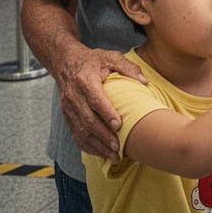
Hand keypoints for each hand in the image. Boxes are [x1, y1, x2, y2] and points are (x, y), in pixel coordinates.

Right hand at [56, 46, 147, 161]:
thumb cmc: (94, 60)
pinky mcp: (68, 116)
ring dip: (97, 145)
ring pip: (81, 131)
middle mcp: (74, 96)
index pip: (95, 99)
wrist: (66, 63)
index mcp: (85, 80)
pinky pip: (76, 135)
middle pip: (87, 119)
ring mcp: (69, 108)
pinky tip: (102, 153)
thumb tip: (145, 82)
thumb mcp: (112, 57)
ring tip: (113, 155)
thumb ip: (128, 68)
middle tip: (118, 147)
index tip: (118, 125)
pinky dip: (88, 146)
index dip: (106, 113)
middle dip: (103, 136)